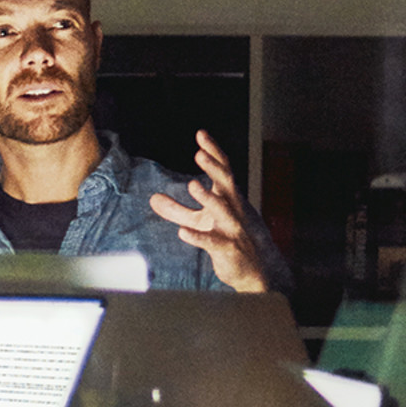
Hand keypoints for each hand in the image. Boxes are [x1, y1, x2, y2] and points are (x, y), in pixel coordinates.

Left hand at [149, 130, 267, 291]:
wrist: (253, 272)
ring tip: (193, 184)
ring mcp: (233, 229)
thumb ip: (176, 210)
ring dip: (209, 198)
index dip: (213, 152)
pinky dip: (198, 236)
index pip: (224, 170)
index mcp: (230, 198)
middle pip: (227, 183)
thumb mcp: (200, 222)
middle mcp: (235, 209)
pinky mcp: (228, 250)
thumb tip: (152, 198)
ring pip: (223, 210)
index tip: (201, 134)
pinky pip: (212, 242)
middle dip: (214, 168)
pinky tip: (182, 232)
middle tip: (199, 153)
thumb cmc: (226, 239)